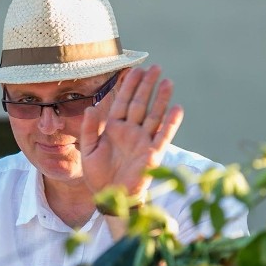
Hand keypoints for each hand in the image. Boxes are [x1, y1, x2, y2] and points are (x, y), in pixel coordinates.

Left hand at [79, 65, 183, 201]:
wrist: (110, 198)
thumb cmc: (98, 176)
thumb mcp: (88, 150)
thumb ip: (90, 129)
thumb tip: (91, 107)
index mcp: (114, 128)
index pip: (123, 102)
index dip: (128, 86)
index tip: (134, 70)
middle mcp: (131, 131)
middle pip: (141, 103)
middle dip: (147, 85)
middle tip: (155, 67)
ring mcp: (143, 141)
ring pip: (154, 115)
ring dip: (161, 99)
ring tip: (168, 82)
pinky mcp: (153, 154)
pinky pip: (164, 135)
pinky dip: (171, 122)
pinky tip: (177, 108)